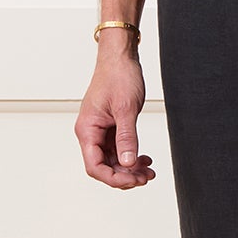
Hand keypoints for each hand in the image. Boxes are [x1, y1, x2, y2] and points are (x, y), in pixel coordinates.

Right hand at [75, 40, 155, 187]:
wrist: (120, 57)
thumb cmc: (119, 76)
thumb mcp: (126, 109)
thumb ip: (126, 137)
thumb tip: (127, 163)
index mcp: (87, 130)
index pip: (95, 166)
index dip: (113, 178)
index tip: (134, 180)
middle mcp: (90, 133)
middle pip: (104, 167)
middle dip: (125, 175)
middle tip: (147, 176)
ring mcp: (100, 131)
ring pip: (112, 160)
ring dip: (130, 168)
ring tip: (149, 171)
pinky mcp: (110, 127)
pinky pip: (118, 149)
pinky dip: (131, 156)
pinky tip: (144, 158)